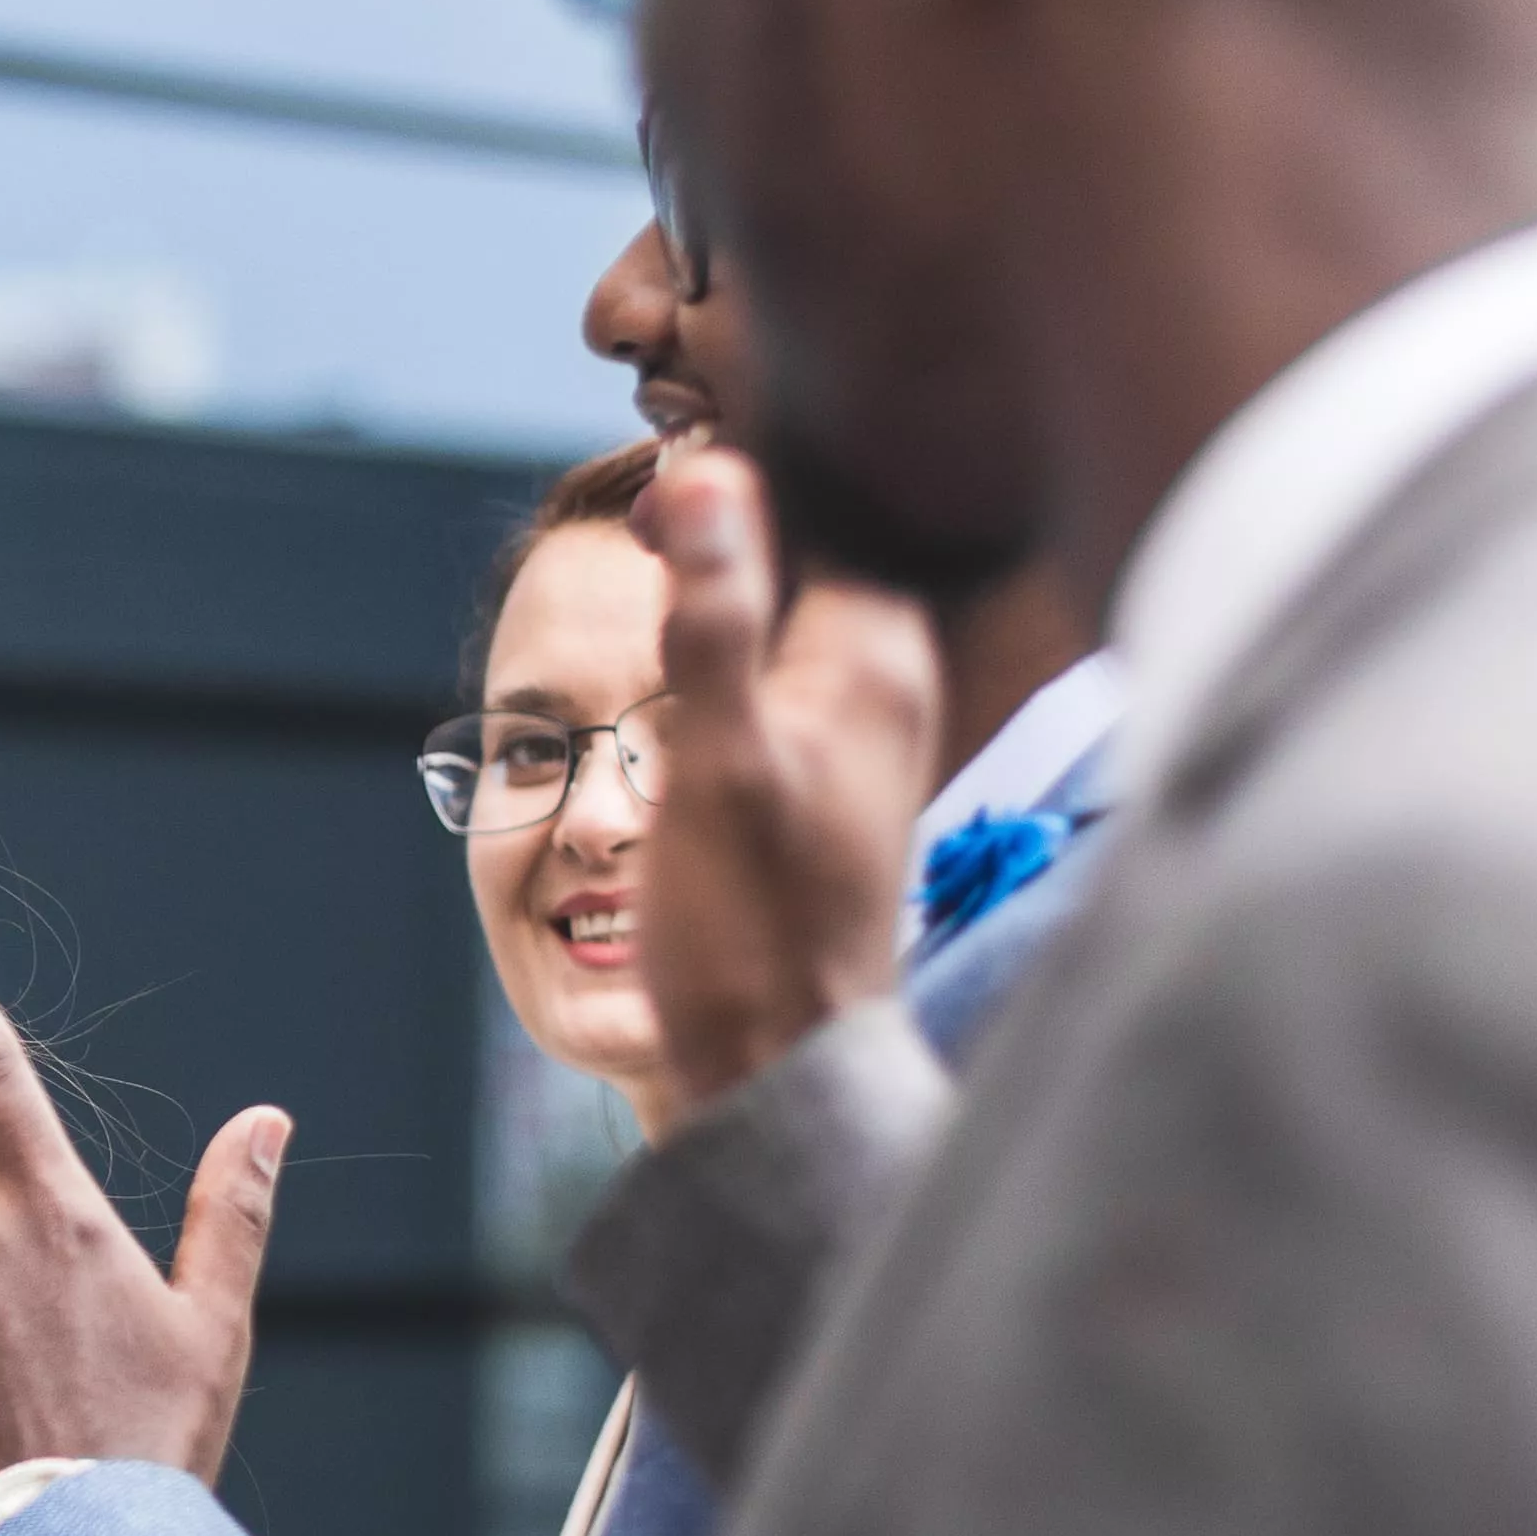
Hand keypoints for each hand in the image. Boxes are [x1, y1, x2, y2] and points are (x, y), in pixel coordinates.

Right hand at [634, 450, 932, 1122]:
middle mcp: (894, 676)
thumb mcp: (711, 760)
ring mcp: (874, 722)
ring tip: (659, 595)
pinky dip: (739, 652)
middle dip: (729, 529)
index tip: (645, 513)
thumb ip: (715, 616)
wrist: (780, 1059)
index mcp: (877, 655)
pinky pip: (791, 664)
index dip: (728, 487)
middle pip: (811, 547)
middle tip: (642, 534)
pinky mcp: (845, 766)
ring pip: (797, 606)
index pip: (818, 502)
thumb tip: (708, 475)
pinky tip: (691, 684)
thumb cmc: (746, 927)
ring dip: (728, 593)